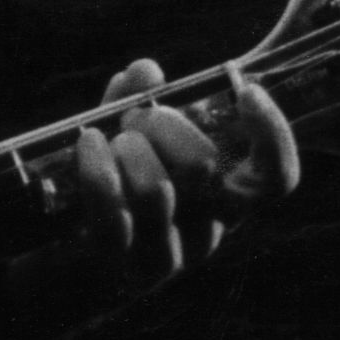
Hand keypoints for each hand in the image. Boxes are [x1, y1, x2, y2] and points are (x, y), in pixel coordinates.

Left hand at [67, 56, 300, 286]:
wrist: (64, 259)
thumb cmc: (108, 190)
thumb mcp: (124, 140)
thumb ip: (135, 103)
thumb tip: (146, 71)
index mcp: (223, 200)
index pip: (275, 180)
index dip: (273, 135)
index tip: (246, 92)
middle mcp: (204, 230)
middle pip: (205, 166)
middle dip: (166, 123)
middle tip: (136, 117)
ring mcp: (165, 255)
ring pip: (158, 191)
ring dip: (128, 148)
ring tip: (107, 138)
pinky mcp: (120, 268)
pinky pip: (113, 217)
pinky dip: (97, 170)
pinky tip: (88, 143)